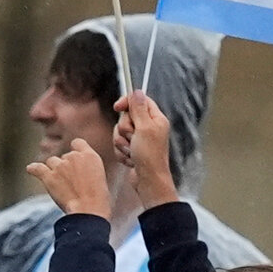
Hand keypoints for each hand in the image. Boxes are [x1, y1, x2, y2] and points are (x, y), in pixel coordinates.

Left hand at [26, 138, 111, 218]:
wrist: (88, 207)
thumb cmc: (97, 197)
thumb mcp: (99, 174)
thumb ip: (88, 166)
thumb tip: (79, 169)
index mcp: (89, 155)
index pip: (77, 143)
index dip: (74, 150)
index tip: (73, 159)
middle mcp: (73, 157)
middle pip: (64, 156)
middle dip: (66, 166)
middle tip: (71, 183)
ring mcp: (60, 166)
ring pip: (52, 161)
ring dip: (54, 170)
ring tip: (59, 183)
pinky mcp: (49, 177)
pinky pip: (37, 168)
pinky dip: (33, 169)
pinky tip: (30, 169)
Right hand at [113, 90, 178, 209]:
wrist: (147, 180)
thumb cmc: (150, 156)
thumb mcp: (144, 128)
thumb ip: (139, 109)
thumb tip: (136, 91)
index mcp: (155, 118)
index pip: (139, 101)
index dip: (127, 102)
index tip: (117, 107)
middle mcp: (148, 127)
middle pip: (126, 118)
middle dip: (124, 129)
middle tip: (132, 137)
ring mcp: (139, 139)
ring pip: (120, 133)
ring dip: (122, 143)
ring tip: (131, 151)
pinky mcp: (132, 150)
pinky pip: (119, 146)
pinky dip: (121, 153)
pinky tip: (130, 159)